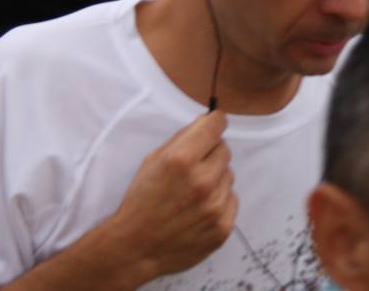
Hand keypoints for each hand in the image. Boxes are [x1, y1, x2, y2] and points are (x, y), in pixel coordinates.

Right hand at [101, 111, 236, 280]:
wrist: (136, 248)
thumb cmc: (141, 202)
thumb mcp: (152, 161)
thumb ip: (181, 138)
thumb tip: (207, 120)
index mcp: (181, 160)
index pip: (215, 126)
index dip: (215, 121)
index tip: (215, 123)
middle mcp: (202, 181)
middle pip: (225, 150)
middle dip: (211, 153)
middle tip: (194, 167)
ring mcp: (214, 207)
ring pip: (229, 175)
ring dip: (216, 178)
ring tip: (193, 192)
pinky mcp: (222, 227)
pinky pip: (232, 200)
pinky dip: (220, 201)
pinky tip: (199, 209)